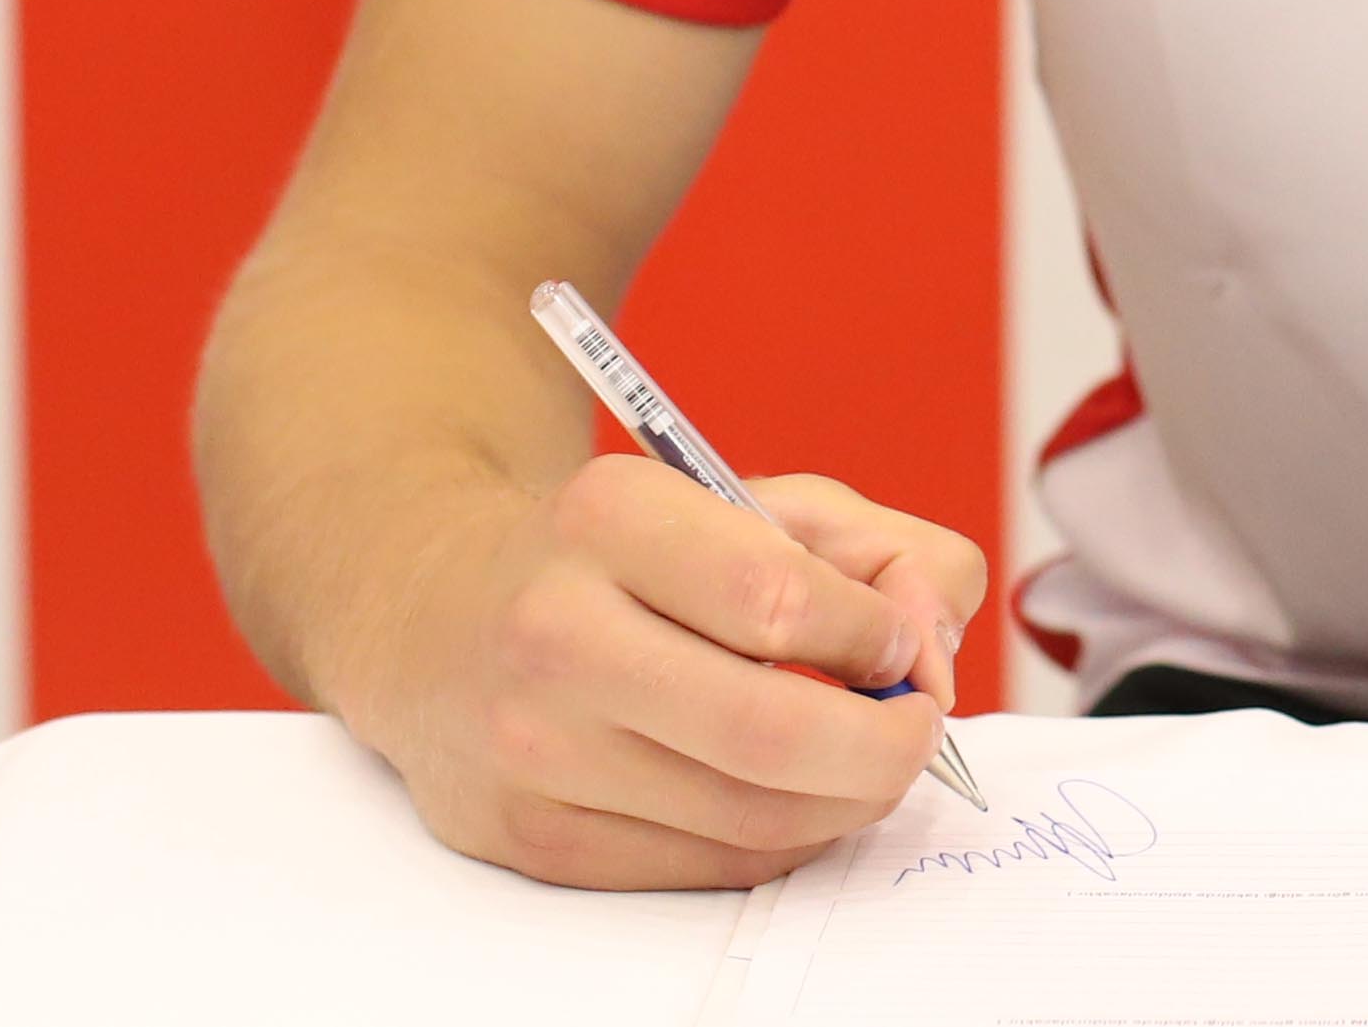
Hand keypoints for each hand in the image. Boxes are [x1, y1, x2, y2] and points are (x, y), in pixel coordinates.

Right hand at [336, 452, 990, 889]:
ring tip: (863, 758)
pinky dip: (779, 841)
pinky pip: (704, 868)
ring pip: (749, 819)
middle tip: (918, 726)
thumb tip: (934, 647)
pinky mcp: (530, 838)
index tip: (903, 643)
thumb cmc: (617, 556)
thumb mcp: (744, 500)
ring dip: (846, 800)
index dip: (879, 635)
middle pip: (769, 731)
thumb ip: (879, 552)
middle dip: (886, 744)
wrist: (433, 610)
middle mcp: (554, 633)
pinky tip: (789, 793)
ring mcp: (533, 749)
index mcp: (610, 519)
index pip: (779, 599)